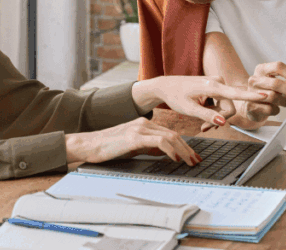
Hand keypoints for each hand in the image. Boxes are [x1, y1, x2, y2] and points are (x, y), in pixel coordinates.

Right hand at [65, 118, 202, 165]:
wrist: (89, 144)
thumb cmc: (108, 147)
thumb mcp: (133, 147)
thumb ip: (149, 147)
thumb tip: (166, 153)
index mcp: (144, 124)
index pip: (170, 133)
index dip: (184, 145)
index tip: (192, 156)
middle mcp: (144, 123)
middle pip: (174, 134)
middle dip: (188, 149)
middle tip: (196, 161)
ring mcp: (139, 128)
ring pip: (170, 136)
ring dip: (183, 150)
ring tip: (190, 161)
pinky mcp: (134, 136)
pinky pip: (159, 140)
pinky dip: (170, 149)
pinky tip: (175, 158)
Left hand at [135, 76, 270, 127]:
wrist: (167, 86)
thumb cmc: (175, 96)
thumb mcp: (189, 109)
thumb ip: (207, 115)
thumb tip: (223, 122)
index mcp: (211, 86)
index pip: (235, 93)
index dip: (251, 96)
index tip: (266, 95)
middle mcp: (217, 82)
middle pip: (229, 107)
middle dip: (219, 119)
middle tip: (203, 128)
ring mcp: (217, 83)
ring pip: (226, 106)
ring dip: (216, 116)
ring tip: (201, 123)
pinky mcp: (216, 86)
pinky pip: (222, 102)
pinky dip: (214, 110)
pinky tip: (203, 113)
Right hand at [246, 61, 285, 113]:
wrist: (252, 104)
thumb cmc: (267, 91)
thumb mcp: (277, 82)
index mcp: (261, 69)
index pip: (278, 67)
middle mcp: (254, 79)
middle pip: (276, 83)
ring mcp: (251, 92)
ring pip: (273, 97)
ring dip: (284, 101)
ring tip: (285, 101)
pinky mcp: (250, 106)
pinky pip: (270, 109)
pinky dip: (276, 110)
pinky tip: (274, 107)